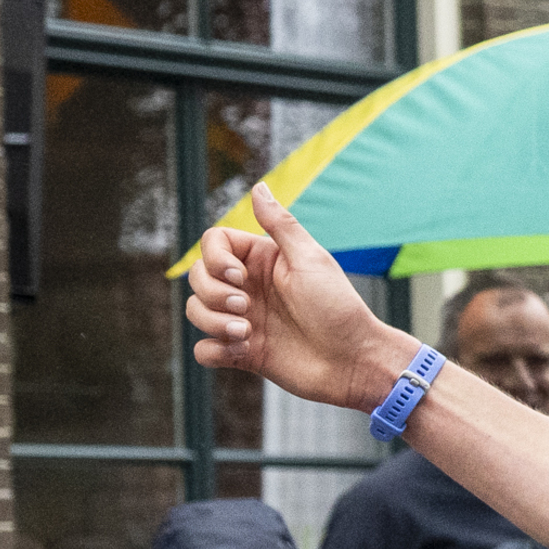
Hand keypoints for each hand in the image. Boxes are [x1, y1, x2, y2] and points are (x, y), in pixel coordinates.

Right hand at [182, 196, 417, 409]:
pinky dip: (214, 350)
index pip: (213, 244)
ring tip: (246, 333)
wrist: (352, 361)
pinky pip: (204, 350)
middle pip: (197, 277)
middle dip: (213, 293)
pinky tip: (244, 350)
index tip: (239, 276)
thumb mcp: (310, 259)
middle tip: (246, 307)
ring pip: (195, 311)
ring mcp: (243, 319)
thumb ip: (281, 225)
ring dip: (212, 322)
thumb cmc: (338, 307)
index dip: (214, 258)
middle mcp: (248, 287)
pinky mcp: (242, 352)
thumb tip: (258, 187)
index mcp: (262, 260)